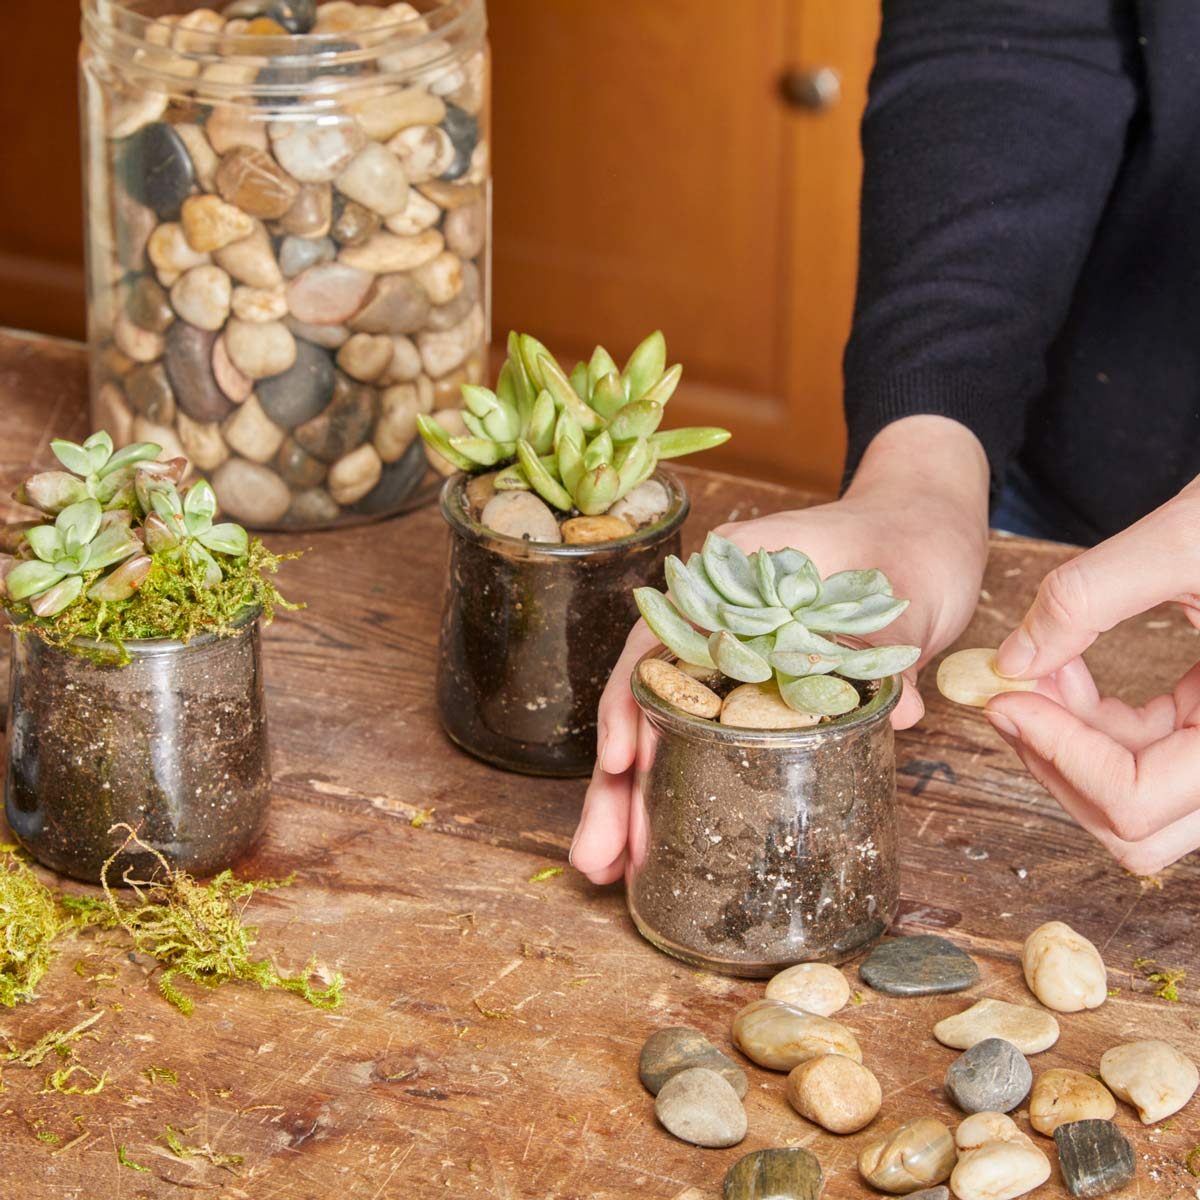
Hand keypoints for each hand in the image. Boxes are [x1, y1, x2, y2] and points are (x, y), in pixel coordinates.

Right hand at [571, 417, 990, 883]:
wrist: (926, 530)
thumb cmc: (909, 540)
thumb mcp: (900, 590)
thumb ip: (886, 646)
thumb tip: (891, 711)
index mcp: (726, 580)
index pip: (657, 643)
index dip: (630, 703)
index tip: (620, 761)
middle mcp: (713, 625)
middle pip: (650, 704)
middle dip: (618, 785)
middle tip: (596, 857)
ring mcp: (731, 662)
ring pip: (673, 735)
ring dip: (642, 803)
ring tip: (612, 871)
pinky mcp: (760, 694)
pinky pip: (715, 747)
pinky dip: (691, 794)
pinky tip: (669, 844)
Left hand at [988, 480, 1199, 874]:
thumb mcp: (1189, 538)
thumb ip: (1090, 595)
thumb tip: (1013, 658)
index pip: (1138, 798)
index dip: (1058, 754)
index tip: (1006, 696)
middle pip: (1134, 824)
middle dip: (1056, 760)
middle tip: (1012, 692)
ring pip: (1137, 800)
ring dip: (1070, 745)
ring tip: (1039, 669)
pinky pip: (1150, 758)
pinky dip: (1095, 725)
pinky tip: (1067, 668)